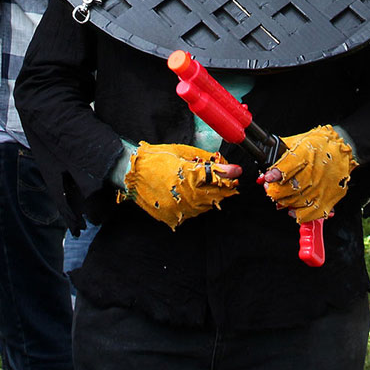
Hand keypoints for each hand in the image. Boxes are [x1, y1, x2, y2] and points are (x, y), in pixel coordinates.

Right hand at [123, 142, 240, 228]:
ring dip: (213, 197)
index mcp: (188, 177)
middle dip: (225, 188)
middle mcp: (185, 196)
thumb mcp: (182, 152)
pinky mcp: (172, 217)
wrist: (132, 173)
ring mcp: (178, 209)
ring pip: (205, 206)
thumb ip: (206, 160)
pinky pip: (192, 213)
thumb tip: (225, 165)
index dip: (229, 174)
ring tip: (215, 187)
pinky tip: (198, 196)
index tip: (237, 171)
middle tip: (231, 181)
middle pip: (215, 195)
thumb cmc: (156, 158)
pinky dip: (199, 205)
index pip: (216, 178)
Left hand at [261, 125, 356, 223]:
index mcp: (305, 155)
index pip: (286, 167)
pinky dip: (297, 214)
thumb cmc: (320, 144)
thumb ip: (281, 151)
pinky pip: (309, 213)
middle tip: (270, 188)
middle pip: (287, 189)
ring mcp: (321, 188)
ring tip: (280, 197)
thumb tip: (267, 164)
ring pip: (295, 202)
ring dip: (283, 202)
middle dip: (274, 191)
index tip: (268, 178)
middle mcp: (314, 173)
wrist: (343, 150)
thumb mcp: (298, 141)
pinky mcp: (328, 199)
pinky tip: (292, 210)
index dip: (274, 174)